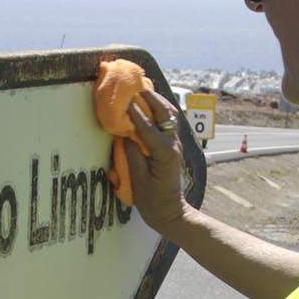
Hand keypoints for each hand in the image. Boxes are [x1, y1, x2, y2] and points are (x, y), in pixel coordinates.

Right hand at [124, 88, 192, 236]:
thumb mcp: (138, 180)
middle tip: (137, 86)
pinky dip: (160, 110)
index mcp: (164, 153)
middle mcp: (172, 144)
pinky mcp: (171, 146)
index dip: (135, 113)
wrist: (170, 212)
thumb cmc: (153, 201)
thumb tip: (125, 135)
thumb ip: (132, 155)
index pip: (148, 128)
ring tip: (144, 90)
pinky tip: (150, 105)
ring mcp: (174, 144)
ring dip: (158, 101)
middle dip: (151, 98)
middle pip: (165, 114)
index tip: (124, 101)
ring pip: (170, 115)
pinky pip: (168, 122)